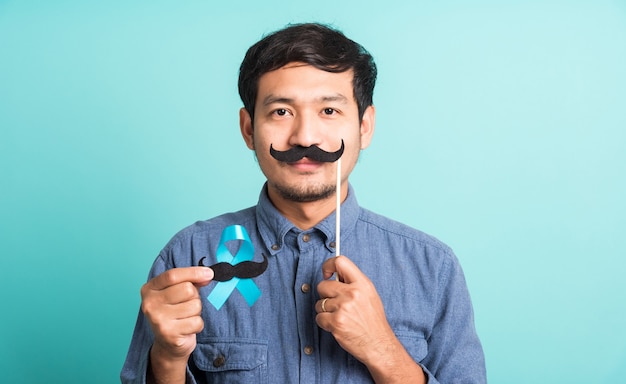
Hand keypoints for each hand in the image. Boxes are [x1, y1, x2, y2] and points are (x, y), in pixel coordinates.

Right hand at [141, 267, 212, 360]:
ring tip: (186, 317)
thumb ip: (190, 280)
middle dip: (194, 296)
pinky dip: (197, 324)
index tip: (209, 273)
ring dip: (196, 311)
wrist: (168, 344)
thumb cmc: (174, 312)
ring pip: (195, 305)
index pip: (173, 275)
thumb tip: (207, 275)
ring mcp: (158, 320)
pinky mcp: (169, 334)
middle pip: (187, 289)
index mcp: (149, 289)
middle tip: (187, 304)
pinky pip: (197, 322)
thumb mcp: (177, 291)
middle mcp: (150, 303)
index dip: (193, 272)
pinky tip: (187, 327)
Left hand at [316, 256, 424, 382]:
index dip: (328, 265)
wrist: (378, 344)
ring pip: (319, 303)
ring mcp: (343, 307)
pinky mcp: (336, 322)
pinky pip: (319, 317)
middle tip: (336, 304)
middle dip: (325, 295)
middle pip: (323, 285)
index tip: (326, 273)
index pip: (340, 261)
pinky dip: (325, 323)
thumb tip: (333, 275)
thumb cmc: (373, 321)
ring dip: (325, 311)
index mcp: (362, 284)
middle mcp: (353, 293)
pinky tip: (337, 326)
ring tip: (340, 317)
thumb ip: (353, 283)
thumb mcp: (369, 295)